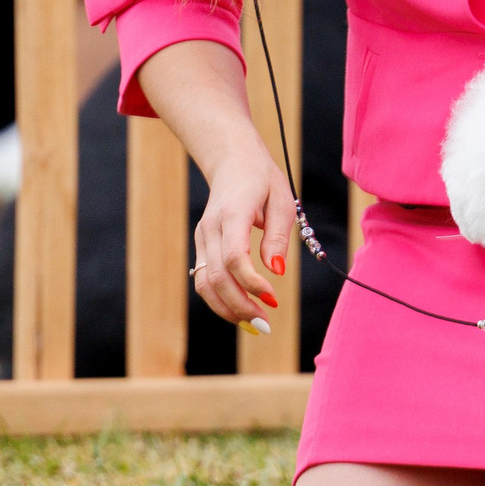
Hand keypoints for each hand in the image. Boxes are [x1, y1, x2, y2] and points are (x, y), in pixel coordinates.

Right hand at [189, 130, 294, 329]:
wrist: (232, 161)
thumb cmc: (262, 180)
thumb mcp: (282, 201)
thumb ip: (279, 236)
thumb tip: (276, 271)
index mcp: (232, 213)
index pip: (234, 257)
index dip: (250, 283)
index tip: (272, 298)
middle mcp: (211, 228)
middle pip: (217, 277)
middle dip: (240, 306)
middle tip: (265, 323)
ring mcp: (202, 237)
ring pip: (204, 283)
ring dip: (227, 308)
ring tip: (254, 324)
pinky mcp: (201, 245)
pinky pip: (205, 278)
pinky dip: (220, 299)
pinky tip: (241, 309)